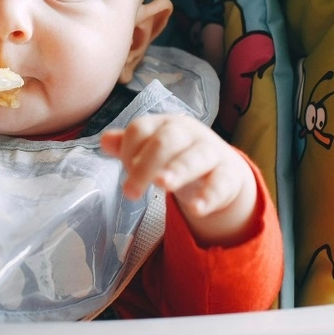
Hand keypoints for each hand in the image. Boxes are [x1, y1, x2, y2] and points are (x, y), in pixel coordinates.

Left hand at [101, 114, 257, 246]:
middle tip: (130, 191)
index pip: (141, 129)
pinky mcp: (229, 174)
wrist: (223, 168)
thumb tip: (104, 141)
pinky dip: (209, 196)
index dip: (128, 150)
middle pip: (166, 140)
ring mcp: (210, 152)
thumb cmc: (177, 156)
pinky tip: (197, 209)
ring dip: (178, 170)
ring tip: (162, 185)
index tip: (125, 170)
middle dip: (146, 164)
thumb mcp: (152, 150)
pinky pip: (220, 183)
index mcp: (164, 125)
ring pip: (196, 157)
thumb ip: (128, 147)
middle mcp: (188, 133)